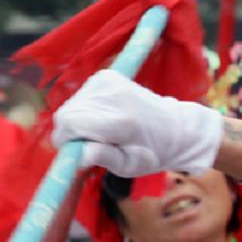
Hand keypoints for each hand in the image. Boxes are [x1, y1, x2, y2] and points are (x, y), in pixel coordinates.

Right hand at [52, 70, 222, 176]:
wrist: (175, 128)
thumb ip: (103, 158)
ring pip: (70, 105)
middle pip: (67, 114)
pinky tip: (106, 117)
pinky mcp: (106, 75)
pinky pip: (79, 97)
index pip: (70, 122)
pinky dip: (86, 110)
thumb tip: (79, 154)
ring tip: (106, 131)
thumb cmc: (151, 152)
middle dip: (73, 132)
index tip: (80, 151)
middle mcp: (113, 94)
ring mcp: (109, 81)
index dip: (66, 139)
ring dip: (79, 121)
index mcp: (121, 120)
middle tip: (97, 143)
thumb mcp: (129, 166)